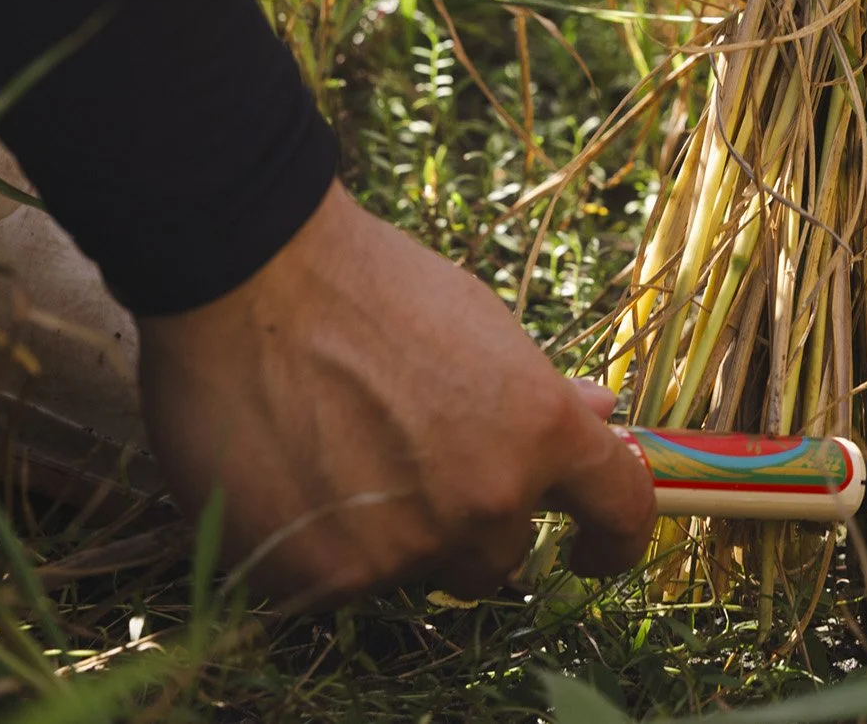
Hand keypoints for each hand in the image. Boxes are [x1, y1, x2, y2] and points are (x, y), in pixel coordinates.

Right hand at [137, 181, 653, 605]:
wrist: (249, 280)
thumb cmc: (367, 285)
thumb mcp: (478, 321)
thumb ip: (539, 390)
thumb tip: (602, 416)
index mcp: (539, 430)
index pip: (617, 510)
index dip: (614, 540)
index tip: (591, 552)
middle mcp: (486, 499)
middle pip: (500, 556)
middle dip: (466, 523)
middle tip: (408, 462)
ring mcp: (406, 546)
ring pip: (416, 571)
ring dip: (392, 537)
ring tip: (334, 456)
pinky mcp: (325, 576)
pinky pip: (338, 585)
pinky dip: (318, 548)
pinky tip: (288, 479)